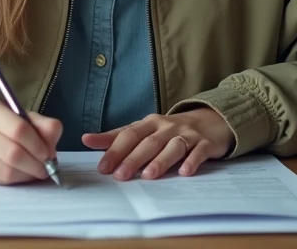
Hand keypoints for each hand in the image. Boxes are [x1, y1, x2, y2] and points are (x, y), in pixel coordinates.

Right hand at [0, 99, 61, 184]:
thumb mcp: (20, 117)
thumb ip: (42, 124)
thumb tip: (54, 137)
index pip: (19, 129)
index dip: (39, 145)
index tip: (50, 154)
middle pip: (12, 153)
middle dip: (35, 164)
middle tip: (47, 168)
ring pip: (6, 171)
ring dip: (27, 175)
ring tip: (36, 172)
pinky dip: (15, 180)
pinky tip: (20, 174)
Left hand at [82, 109, 233, 180]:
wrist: (210, 121)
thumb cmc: (170, 130)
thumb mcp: (143, 129)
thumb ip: (116, 136)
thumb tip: (86, 139)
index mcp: (150, 123)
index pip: (129, 135)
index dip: (115, 150)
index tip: (103, 167)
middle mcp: (167, 127)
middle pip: (148, 142)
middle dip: (134, 158)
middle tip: (120, 175)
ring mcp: (187, 134)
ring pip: (172, 147)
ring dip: (160, 160)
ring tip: (148, 175)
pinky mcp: (205, 143)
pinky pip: (198, 152)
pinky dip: (192, 161)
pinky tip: (184, 172)